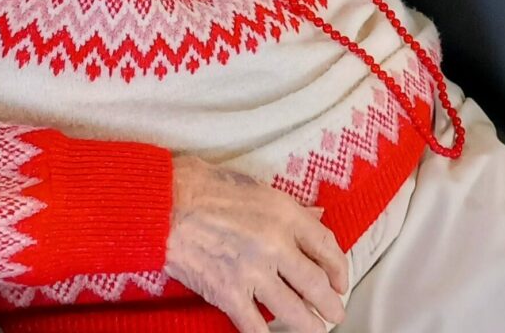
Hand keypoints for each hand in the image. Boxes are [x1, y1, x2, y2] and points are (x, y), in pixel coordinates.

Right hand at [165, 156, 348, 332]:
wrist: (164, 204)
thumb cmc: (203, 186)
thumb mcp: (254, 185)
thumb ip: (289, 207)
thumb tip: (316, 218)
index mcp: (284, 213)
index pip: (326, 245)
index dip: (339, 267)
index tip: (340, 278)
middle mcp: (275, 244)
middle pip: (316, 284)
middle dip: (330, 304)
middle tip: (335, 312)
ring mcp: (252, 271)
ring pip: (293, 311)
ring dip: (309, 325)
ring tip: (315, 329)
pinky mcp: (228, 293)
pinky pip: (256, 326)